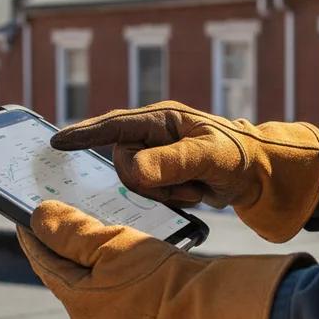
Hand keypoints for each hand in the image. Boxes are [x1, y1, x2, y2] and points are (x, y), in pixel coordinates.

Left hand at [18, 200, 312, 318]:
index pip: (45, 261)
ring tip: (105, 238)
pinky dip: (125, 282)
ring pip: (102, 292)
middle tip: (67, 220)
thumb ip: (72, 232)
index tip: (26, 214)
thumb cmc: (161, 283)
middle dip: (68, 250)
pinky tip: (138, 266)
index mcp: (78, 304)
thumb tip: (38, 217)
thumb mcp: (112, 246)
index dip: (34, 235)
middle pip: (73, 278)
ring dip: (100, 266)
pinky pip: (128, 304)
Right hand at [51, 101, 318, 242]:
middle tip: (187, 183)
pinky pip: (148, 195)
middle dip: (151, 181)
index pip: (114, 126)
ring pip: (133, 184)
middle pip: (122, 164)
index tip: (56, 143)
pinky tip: (195, 193)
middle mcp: (153, 135)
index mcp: (161, 120)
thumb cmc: (238, 156)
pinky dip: (171, 199)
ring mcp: (156, 157)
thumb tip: (131, 170)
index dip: (84, 134)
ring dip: (165, 192)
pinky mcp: (162, 177)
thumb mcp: (209, 157)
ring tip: (196, 187)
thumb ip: (171, 161)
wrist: (262, 177)